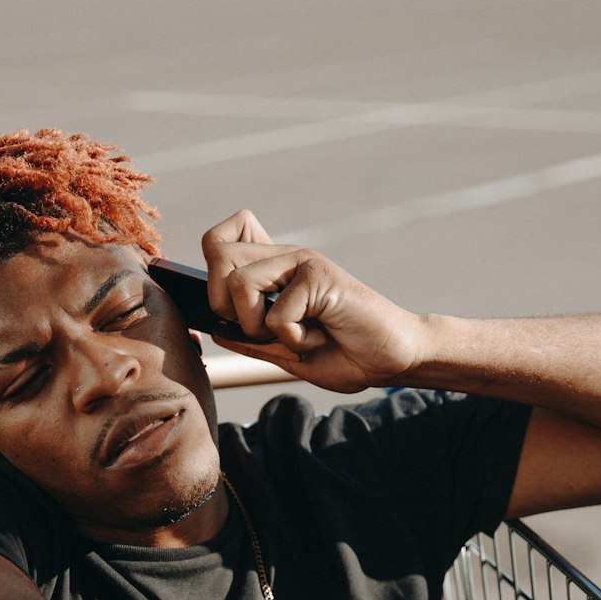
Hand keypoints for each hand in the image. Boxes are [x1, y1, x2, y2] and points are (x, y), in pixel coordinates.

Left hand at [200, 210, 424, 393]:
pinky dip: (294, 340)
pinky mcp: (319, 274)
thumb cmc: (344, 354)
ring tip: (294, 336)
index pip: (218, 240)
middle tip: (261, 329)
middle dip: (224, 306)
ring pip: (239, 283)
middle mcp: (284, 258)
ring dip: (259, 326)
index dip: (210, 271)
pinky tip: (319, 337)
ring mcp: (302, 262)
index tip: (231, 309)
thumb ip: (252, 340)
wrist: (391, 359)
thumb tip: (214, 329)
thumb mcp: (286, 353)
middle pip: (217, 255)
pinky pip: (277, 314)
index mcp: (273, 271)